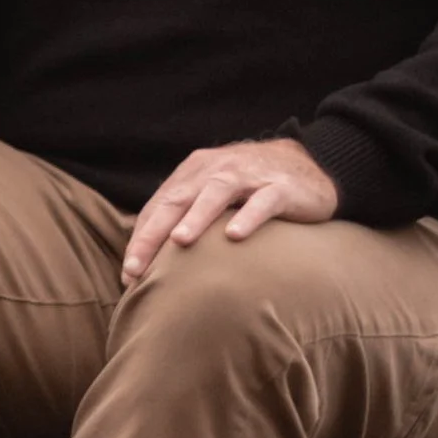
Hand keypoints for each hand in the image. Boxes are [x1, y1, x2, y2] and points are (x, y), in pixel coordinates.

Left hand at [121, 137, 340, 287]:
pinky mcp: (280, 187)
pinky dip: (248, 217)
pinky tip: (235, 236)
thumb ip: (187, 217)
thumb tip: (153, 261)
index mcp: (195, 173)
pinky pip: (262, 201)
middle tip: (137, 266)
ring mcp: (249, 176)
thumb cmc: (252, 189)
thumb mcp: (214, 196)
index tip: (129, 274)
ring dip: (196, 216)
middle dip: (154, 233)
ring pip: (216, 193)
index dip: (142, 238)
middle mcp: (216, 170)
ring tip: (180, 241)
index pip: (160, 206)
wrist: (309, 163)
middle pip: (178, 199)